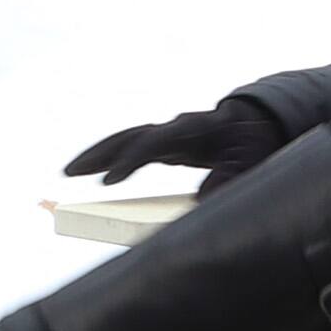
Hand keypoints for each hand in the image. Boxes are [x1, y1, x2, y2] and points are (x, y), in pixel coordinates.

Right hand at [64, 98, 284, 189]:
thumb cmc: (256, 145)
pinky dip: (112, 159)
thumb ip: (227, 182)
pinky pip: (133, 149)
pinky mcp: (167, 145)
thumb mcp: (251, 164)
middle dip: (99, 154)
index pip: (154, 141)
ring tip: (68, 172)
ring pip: (126, 139)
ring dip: (97, 154)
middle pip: (130, 136)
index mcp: (195, 128)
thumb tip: (200, 204)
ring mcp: (170, 135)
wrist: (261, 125)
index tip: (109, 182)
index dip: (130, 161)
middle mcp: (176, 128)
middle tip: (69, 173)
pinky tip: (95, 174)